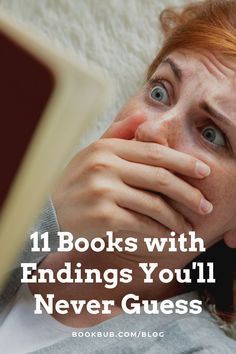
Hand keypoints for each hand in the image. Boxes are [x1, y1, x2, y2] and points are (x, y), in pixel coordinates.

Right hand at [52, 116, 211, 237]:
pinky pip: (142, 224)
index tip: (203, 172)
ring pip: (154, 204)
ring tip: (189, 227)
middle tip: (205, 205)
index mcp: (105, 148)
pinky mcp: (103, 217)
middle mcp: (105, 166)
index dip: (183, 162)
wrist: (46, 214)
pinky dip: (159, 232)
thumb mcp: (91, 153)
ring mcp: (103, 192)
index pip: (154, 152)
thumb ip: (118, 133)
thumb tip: (145, 116)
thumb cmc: (74, 184)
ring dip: (176, 218)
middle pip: (160, 177)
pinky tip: (168, 235)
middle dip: (188, 193)